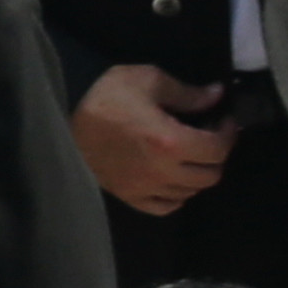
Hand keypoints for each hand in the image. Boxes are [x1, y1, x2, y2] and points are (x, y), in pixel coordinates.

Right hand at [72, 63, 236, 214]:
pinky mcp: (129, 197)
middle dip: (216, 156)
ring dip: (197, 175)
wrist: (60, 118)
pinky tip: (172, 178)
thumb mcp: (147, 81)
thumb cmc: (106, 96)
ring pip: (190, 192)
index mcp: (170, 142)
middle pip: (210, 175)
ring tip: (189, 156)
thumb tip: (217, 95)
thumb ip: (187, 93)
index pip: (218, 149)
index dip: (228, 134)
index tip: (224, 122)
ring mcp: (145, 188)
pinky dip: (176, 195)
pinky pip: (166, 207)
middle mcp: (162, 171)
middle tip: (208, 138)